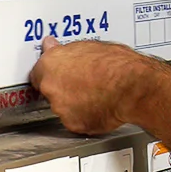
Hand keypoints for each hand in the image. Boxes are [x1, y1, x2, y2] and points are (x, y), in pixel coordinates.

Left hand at [29, 37, 152, 134]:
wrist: (132, 87)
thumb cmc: (117, 65)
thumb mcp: (91, 46)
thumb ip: (67, 50)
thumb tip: (56, 47)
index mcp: (51, 64)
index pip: (38, 71)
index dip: (51, 72)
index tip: (58, 71)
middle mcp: (51, 88)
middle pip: (50, 90)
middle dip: (63, 87)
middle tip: (83, 82)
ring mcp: (61, 109)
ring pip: (63, 107)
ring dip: (74, 103)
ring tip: (95, 94)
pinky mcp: (74, 125)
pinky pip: (77, 121)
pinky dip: (85, 116)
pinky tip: (99, 106)